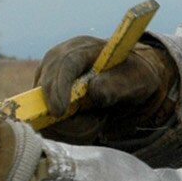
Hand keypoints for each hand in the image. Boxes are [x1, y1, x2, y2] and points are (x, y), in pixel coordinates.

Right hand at [36, 34, 177, 147]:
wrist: (127, 82)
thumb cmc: (133, 76)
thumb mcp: (137, 78)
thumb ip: (118, 84)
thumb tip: (94, 91)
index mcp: (81, 49)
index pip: (63, 64)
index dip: (58, 88)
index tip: (60, 112)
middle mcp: (58, 62)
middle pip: (45, 89)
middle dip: (66, 115)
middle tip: (96, 123)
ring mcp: (48, 81)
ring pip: (44, 112)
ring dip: (72, 126)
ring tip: (98, 119)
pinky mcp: (46, 100)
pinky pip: (48, 124)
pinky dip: (69, 132)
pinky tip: (88, 122)